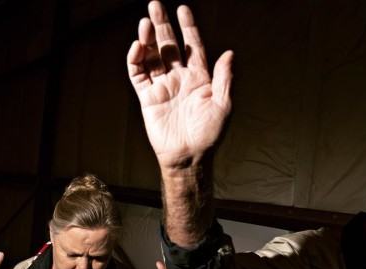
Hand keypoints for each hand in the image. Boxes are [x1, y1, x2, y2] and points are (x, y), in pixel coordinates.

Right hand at [127, 1, 232, 170]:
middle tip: (155, 4)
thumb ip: (224, 78)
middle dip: (162, 25)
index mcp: (199, 77)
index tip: (183, 9)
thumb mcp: (223, 105)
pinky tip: (138, 46)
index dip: (188, 27)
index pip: (193, 46)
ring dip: (148, 39)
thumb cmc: (209, 134)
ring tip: (145, 22)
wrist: (188, 156)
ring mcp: (162, 86)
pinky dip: (136, 60)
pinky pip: (139, 75)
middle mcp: (179, 78)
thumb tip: (229, 53)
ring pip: (152, 57)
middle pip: (169, 45)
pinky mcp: (147, 97)